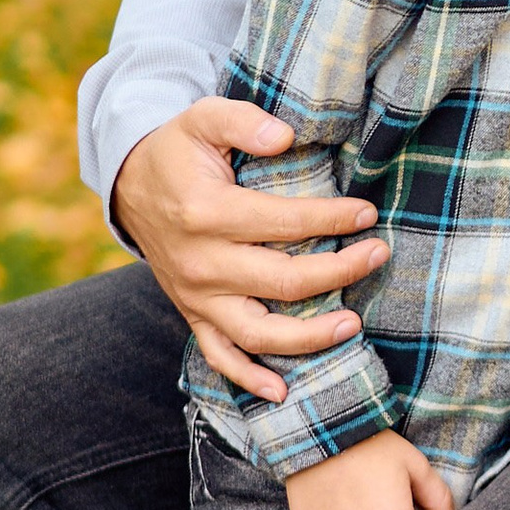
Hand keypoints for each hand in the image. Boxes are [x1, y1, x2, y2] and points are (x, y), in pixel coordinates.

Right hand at [113, 101, 390, 402]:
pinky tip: (283, 391)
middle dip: (340, 271)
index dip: (332, 220)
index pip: (285, 222)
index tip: (366, 215)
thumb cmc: (177, 151)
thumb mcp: (201, 118)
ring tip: (352, 324)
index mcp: (206, 212)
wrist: (130, 187)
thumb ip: (242, 120)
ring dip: (309, 336)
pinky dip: (248, 378)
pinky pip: (220, 356)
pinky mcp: (193, 314)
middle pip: (284, 282)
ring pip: (259, 332)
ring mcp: (197, 297)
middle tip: (379, 254)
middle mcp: (202, 263)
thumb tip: (285, 135)